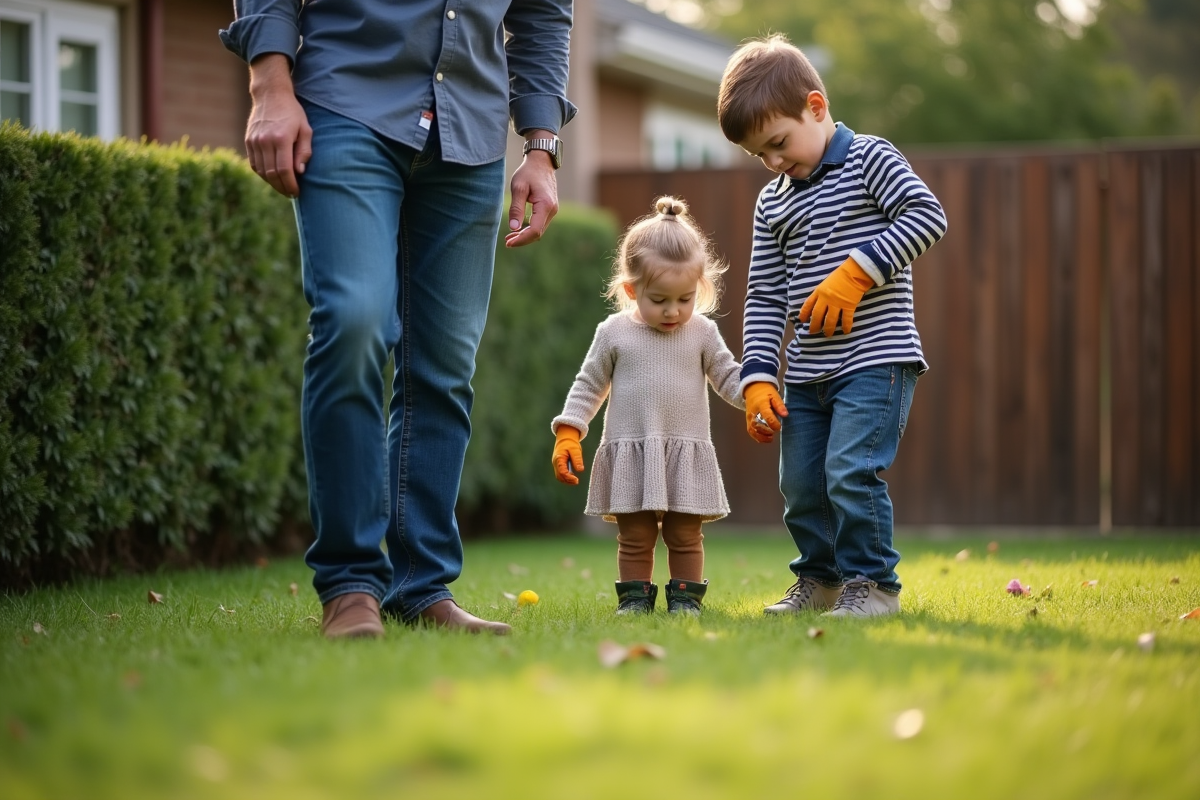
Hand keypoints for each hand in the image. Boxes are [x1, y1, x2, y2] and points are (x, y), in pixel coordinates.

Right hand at [245, 54, 311, 197]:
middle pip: (272, 174)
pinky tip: (272, 177)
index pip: (284, 170)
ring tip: (283, 187)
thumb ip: (304, 151)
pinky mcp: (248, 141)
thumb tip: (299, 172)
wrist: (270, 95)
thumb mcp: (306, 129)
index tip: (296, 192)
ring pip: (261, 171)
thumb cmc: (292, 113)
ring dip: (272, 183)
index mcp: (281, 139)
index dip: (290, 184)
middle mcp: (265, 141)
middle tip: (291, 194)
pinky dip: (263, 174)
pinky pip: (254, 164)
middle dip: (282, 187)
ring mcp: (254, 141)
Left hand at [505, 131, 558, 247]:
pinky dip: (529, 229)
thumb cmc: (528, 172)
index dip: (521, 239)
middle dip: (522, 240)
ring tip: (510, 238)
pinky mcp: (550, 209)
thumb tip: (513, 228)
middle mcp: (552, 210)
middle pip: (537, 233)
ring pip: (539, 230)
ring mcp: (553, 210)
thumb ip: (516, 208)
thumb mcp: (518, 188)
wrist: (542, 161)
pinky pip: (540, 224)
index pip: (534, 230)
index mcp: (545, 205)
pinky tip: (518, 230)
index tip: (508, 242)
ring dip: (525, 236)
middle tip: (507, 242)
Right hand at [552, 426, 583, 484]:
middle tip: (576, 481)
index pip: (562, 472)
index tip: (576, 480)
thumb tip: (580, 470)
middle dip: (567, 481)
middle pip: (559, 476)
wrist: (565, 438)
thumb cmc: (570, 443)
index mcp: (559, 459)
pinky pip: (560, 474)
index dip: (569, 478)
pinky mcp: (558, 465)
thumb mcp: (575, 450)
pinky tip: (573, 477)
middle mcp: (555, 463)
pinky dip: (566, 477)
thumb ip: (577, 459)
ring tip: (575, 481)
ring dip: (566, 480)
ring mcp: (556, 464)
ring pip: (559, 476)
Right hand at [743, 382, 786, 443]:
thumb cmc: (765, 392)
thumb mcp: (775, 395)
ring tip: (770, 438)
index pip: (766, 415)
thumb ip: (780, 405)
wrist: (753, 389)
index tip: (779, 427)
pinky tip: (764, 439)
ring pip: (752, 430)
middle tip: (774, 432)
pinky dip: (757, 437)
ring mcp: (749, 417)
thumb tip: (785, 415)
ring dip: (761, 436)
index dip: (773, 423)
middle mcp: (753, 412)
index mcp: (761, 404)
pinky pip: (750, 431)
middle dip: (766, 431)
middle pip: (757, 424)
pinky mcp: (747, 421)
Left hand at [798, 257, 874, 336]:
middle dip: (814, 325)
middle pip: (817, 315)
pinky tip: (845, 331)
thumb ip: (822, 292)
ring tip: (827, 334)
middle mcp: (826, 299)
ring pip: (830, 320)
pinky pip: (846, 319)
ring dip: (828, 329)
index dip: (804, 313)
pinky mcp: (849, 306)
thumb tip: (819, 302)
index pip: (808, 304)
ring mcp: (837, 303)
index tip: (802, 320)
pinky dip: (846, 326)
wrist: (855, 271)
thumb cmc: (841, 275)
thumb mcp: (826, 282)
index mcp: (819, 292)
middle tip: (813, 332)